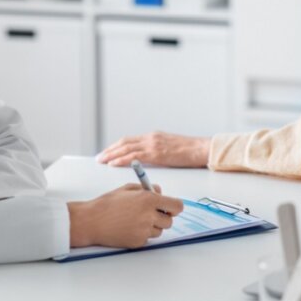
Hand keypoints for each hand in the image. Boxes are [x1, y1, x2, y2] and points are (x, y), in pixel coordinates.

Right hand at [67, 183, 183, 248]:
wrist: (92, 221)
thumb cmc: (108, 203)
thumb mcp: (128, 189)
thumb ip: (147, 189)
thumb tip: (160, 192)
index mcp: (148, 199)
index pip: (176, 206)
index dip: (174, 207)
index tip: (169, 207)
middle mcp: (149, 216)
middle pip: (169, 221)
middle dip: (162, 217)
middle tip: (150, 213)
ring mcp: (144, 231)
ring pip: (159, 231)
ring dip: (152, 226)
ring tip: (135, 220)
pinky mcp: (138, 242)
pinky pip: (148, 238)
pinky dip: (142, 234)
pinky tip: (129, 227)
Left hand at [96, 132, 210, 167]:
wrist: (201, 149)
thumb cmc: (189, 151)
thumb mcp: (169, 149)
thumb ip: (157, 152)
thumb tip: (147, 161)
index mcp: (153, 137)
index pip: (129, 140)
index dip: (116, 146)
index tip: (108, 152)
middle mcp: (150, 138)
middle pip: (124, 142)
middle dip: (110, 150)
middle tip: (99, 157)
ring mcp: (153, 144)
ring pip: (126, 148)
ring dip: (112, 154)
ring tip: (102, 160)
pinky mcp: (156, 153)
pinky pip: (134, 156)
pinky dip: (122, 159)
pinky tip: (114, 163)